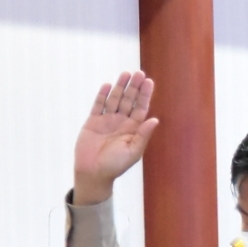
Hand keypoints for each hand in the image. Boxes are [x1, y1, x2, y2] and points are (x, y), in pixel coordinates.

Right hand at [72, 71, 159, 204]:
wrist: (92, 173)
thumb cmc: (114, 166)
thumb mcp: (132, 152)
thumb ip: (142, 135)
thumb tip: (154, 120)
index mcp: (133, 129)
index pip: (140, 107)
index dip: (144, 95)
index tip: (148, 82)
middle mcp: (121, 122)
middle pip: (129, 100)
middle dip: (133, 87)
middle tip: (138, 73)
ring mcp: (106, 121)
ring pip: (114, 99)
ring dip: (120, 87)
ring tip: (125, 74)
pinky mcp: (93, 122)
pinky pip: (98, 105)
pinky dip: (102, 95)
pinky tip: (108, 86)